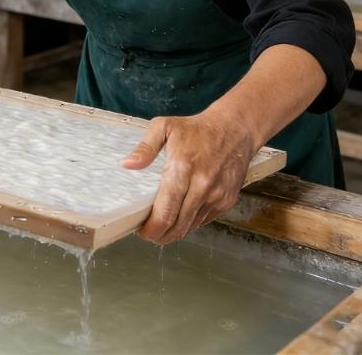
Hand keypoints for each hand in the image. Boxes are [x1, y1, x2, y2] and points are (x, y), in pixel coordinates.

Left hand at [120, 111, 256, 244]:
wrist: (234, 129)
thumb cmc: (197, 129)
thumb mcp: (164, 127)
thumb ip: (145, 148)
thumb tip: (127, 164)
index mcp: (183, 168)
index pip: (166, 211)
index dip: (152, 229)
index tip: (142, 231)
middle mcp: (202, 185)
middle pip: (178, 225)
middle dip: (161, 235)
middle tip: (148, 232)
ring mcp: (216, 195)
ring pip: (191, 226)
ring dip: (175, 231)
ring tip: (161, 225)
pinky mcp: (226, 201)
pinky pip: (204, 220)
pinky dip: (190, 222)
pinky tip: (180, 216)